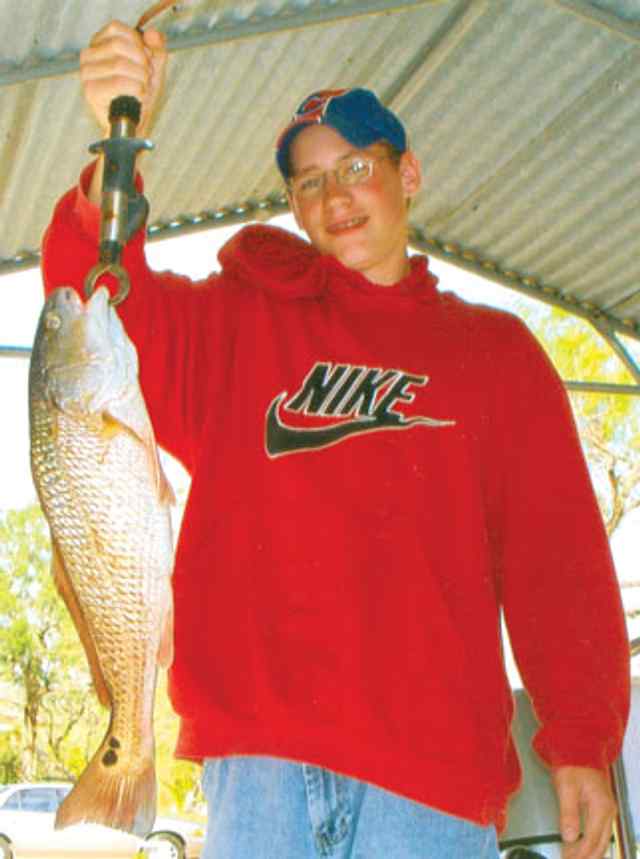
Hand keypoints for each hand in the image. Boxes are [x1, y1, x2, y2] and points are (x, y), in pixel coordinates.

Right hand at [79, 19, 167, 135]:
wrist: (135, 125)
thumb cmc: (140, 94)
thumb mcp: (153, 66)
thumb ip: (157, 47)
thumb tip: (153, 35)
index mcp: (99, 44)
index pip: (116, 29)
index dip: (138, 44)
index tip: (146, 61)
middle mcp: (87, 56)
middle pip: (119, 45)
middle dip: (141, 63)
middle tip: (146, 79)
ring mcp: (86, 74)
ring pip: (119, 64)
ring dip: (140, 78)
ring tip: (142, 90)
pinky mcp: (91, 91)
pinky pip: (119, 82)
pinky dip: (136, 90)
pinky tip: (138, 98)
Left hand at [552, 766, 616, 858]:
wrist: (581, 747)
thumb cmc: (573, 763)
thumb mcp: (566, 786)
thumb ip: (568, 812)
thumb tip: (570, 837)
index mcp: (601, 807)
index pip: (592, 839)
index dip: (581, 854)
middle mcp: (608, 811)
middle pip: (600, 843)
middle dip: (586, 856)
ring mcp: (606, 810)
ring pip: (601, 840)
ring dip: (588, 851)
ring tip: (571, 858)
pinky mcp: (601, 808)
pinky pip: (599, 832)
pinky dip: (590, 842)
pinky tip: (579, 846)